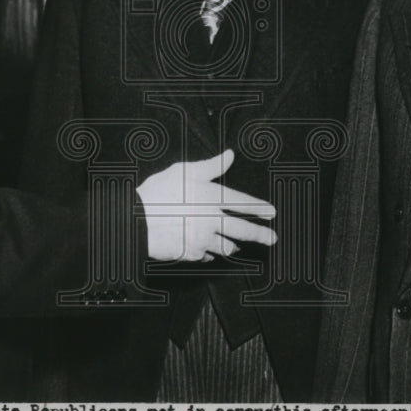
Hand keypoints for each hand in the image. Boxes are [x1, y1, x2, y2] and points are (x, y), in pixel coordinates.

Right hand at [136, 150, 276, 261]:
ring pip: (227, 247)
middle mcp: (213, 220)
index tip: (271, 213)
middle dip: (260, 235)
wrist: (138, 221)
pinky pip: (207, 256)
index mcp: (213, 197)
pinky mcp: (192, 253)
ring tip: (238, 246)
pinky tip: (210, 252)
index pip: (243, 203)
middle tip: (272, 238)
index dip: (259, 208)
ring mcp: (203, 239)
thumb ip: (211, 165)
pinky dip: (211, 254)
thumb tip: (230, 155)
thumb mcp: (185, 170)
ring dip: (234, 246)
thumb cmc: (159, 192)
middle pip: (243, 230)